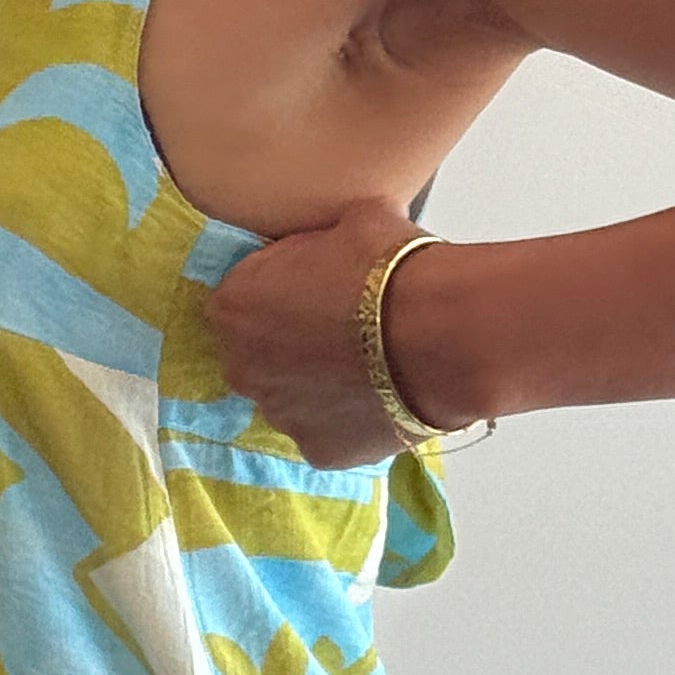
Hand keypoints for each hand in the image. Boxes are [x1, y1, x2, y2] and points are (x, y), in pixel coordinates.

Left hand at [205, 199, 447, 467]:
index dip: (282, 295)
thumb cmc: (390, 269)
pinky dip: (350, 420)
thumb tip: (336, 237)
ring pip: (294, 399)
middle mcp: (242, 368)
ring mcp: (280, 416)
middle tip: (343, 332)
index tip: (317, 292)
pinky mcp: (320, 452)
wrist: (440, 332)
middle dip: (293, 347)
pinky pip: (329, 433)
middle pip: (260, 356)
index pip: (242, 301)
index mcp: (233, 306)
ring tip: (370, 368)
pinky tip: (383, 399)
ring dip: (320, 386)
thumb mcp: (349, 222)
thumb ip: (320, 238)